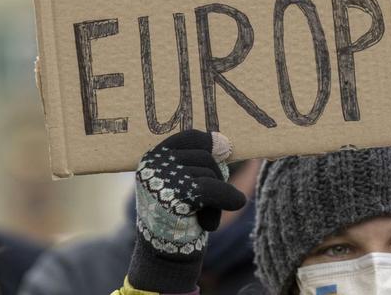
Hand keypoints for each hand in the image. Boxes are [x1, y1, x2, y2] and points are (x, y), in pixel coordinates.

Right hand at [134, 130, 246, 256]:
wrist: (164, 252)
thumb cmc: (177, 215)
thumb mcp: (182, 182)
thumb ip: (199, 161)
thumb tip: (223, 142)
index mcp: (153, 157)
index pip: (190, 137)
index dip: (210, 144)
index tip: (222, 153)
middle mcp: (154, 164)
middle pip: (206, 158)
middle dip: (215, 179)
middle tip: (205, 203)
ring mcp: (164, 178)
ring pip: (212, 174)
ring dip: (217, 196)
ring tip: (203, 215)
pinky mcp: (177, 195)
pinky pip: (215, 188)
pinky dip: (229, 197)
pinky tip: (237, 203)